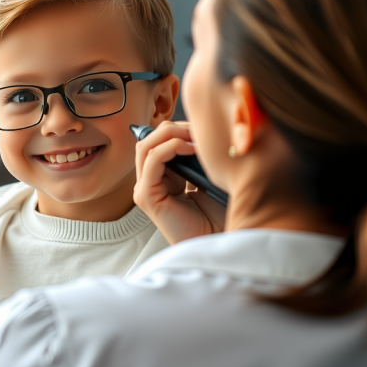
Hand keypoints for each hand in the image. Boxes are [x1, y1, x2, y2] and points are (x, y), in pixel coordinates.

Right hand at [134, 120, 225, 244]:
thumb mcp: (208, 177)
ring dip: (171, 135)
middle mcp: (149, 181)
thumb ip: (198, 157)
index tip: (202, 126)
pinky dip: (170, 149)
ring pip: (146, 147)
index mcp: (162, 177)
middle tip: (199, 128)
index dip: (178, 128)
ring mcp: (145, 189)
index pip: (158, 141)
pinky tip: (191, 148)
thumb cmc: (219, 213)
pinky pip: (151, 162)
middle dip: (174, 128)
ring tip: (196, 136)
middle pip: (149, 140)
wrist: (221, 240)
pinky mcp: (146, 197)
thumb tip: (203, 129)